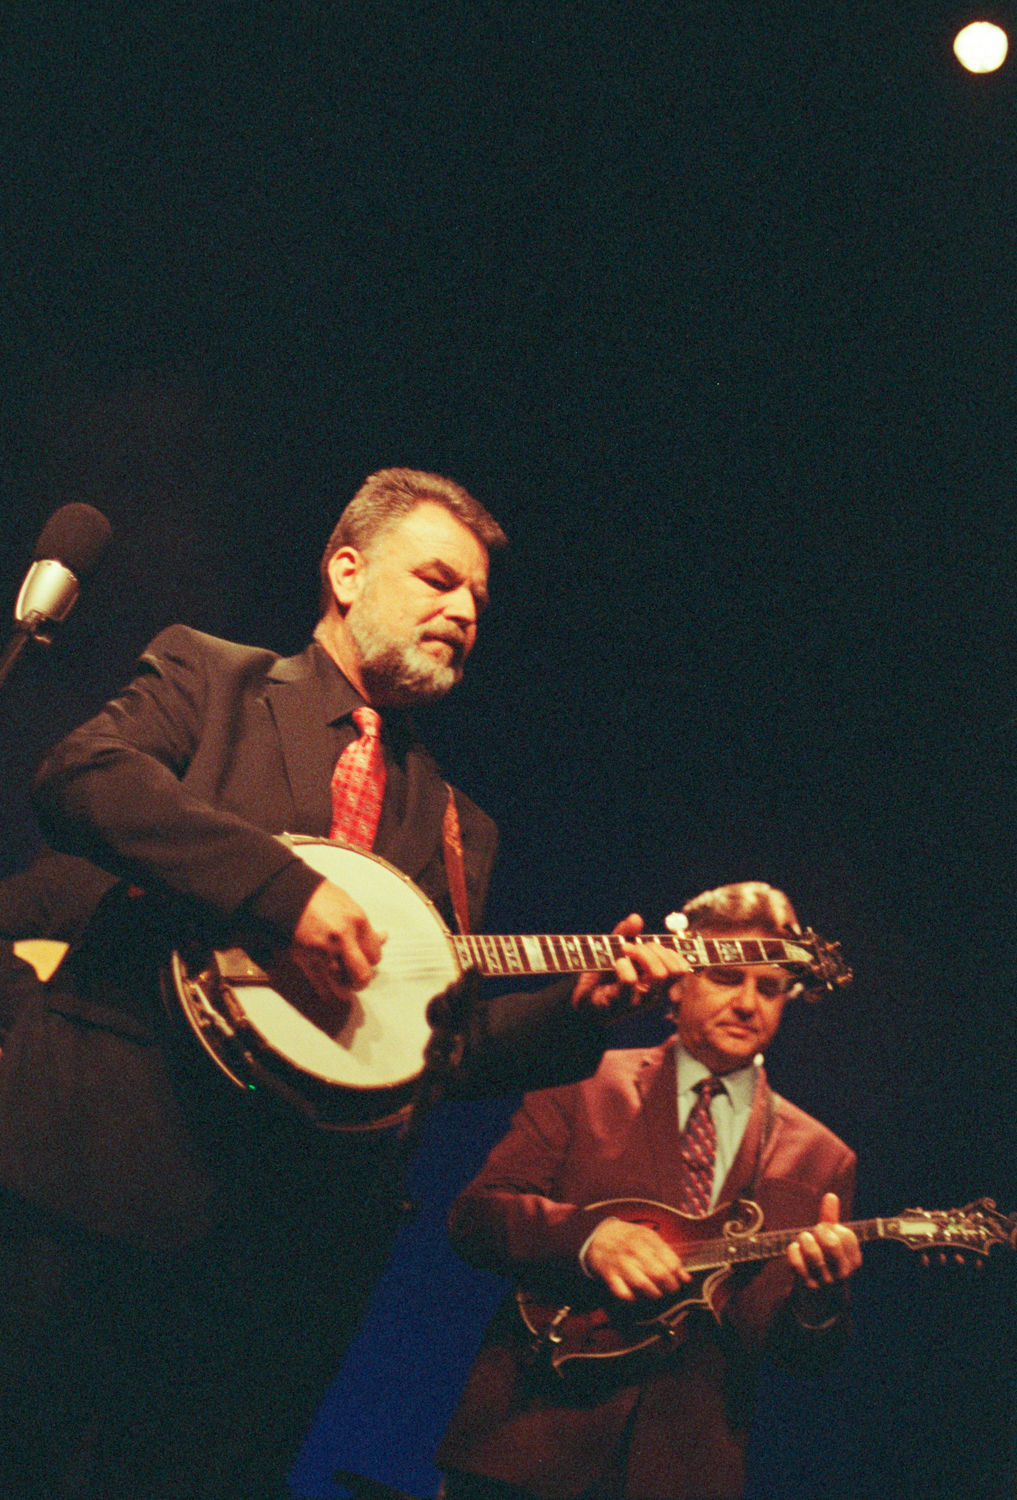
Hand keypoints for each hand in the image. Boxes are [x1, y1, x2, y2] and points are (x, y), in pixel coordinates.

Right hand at [288, 879, 386, 995]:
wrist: (290, 896)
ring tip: (345, 986)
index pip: (375, 955)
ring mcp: (323, 952)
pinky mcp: (306, 961)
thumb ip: (364, 927)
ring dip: (346, 989)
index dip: (372, 960)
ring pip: (342, 987)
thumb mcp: (349, 905)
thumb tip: (381, 938)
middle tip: (358, 978)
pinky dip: (328, 993)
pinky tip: (331, 991)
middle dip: (362, 980)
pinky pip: (321, 987)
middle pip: (362, 975)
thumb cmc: (319, 897)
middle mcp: (343, 940)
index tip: (367, 959)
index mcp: (357, 922)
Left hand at [571, 913, 688, 1015]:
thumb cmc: (601, 975)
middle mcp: (652, 994)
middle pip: (672, 970)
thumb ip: (625, 934)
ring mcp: (638, 1001)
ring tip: (624, 950)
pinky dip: (624, 965)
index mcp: (656, 984)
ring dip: (642, 954)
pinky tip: (615, 963)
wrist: (579, 999)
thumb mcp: (613, 951)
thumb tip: (636, 918)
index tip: (647, 945)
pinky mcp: (619, 1004)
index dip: (669, 952)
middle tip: (631, 947)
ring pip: (658, 975)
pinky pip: (630, 981)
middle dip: (654, 950)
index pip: (682, 969)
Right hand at [585, 1218, 691, 1301]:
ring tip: (656, 1293)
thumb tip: (686, 1278)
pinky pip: (624, 1294)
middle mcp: (634, 1250)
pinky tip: (638, 1296)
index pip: (671, 1262)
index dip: (678, 1276)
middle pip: (659, 1275)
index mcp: (647, 1238)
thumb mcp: (649, 1238)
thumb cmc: (627, 1238)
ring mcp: (621, 1264)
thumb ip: (669, 1255)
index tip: (677, 1281)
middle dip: (669, 1288)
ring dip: (654, 1294)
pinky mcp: (610, 1276)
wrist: (597, 1236)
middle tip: (669, 1290)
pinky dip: (634, 1299)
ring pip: (643, 1286)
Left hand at [786, 1193, 861, 1290]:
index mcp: (853, 1260)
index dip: (835, 1228)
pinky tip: (795, 1250)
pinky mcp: (808, 1286)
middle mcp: (842, 1272)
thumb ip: (831, 1218)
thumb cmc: (826, 1260)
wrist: (819, 1296)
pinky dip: (793, 1251)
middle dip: (820, 1231)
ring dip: (804, 1240)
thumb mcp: (832, 1240)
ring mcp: (825, 1280)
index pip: (847, 1235)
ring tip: (804, 1239)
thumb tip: (831, 1196)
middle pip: (832, 1243)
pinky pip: (796, 1263)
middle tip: (816, 1232)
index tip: (830, 1231)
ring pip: (813, 1253)